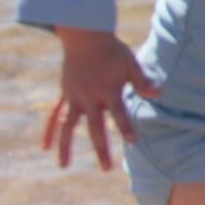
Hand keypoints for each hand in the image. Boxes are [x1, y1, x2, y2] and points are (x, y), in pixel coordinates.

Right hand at [43, 28, 159, 170]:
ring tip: (64, 166)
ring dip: (66, 147)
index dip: (126, 127)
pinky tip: (45, 148)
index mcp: (107, 90)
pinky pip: (54, 116)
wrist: (84, 36)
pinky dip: (49, 131)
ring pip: (68, 127)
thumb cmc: (111, 50)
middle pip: (94, 127)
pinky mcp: (64, 95)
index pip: (119, 113)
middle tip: (107, 168)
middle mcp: (89, 97)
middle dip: (101, 148)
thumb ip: (142, 80)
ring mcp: (74, 97)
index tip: (133, 141)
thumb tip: (159, 94)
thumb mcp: (130, 63)